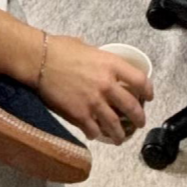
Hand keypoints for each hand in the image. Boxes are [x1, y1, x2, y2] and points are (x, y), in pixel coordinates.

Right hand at [36, 34, 153, 144]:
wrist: (38, 60)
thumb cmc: (59, 49)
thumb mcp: (87, 48)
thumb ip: (100, 60)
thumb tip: (103, 65)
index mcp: (111, 65)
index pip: (140, 81)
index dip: (148, 91)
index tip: (148, 97)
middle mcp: (106, 85)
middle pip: (132, 107)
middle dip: (138, 118)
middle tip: (139, 123)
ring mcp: (93, 102)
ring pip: (115, 125)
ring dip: (119, 134)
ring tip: (119, 138)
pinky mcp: (79, 115)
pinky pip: (94, 131)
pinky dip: (96, 134)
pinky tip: (95, 134)